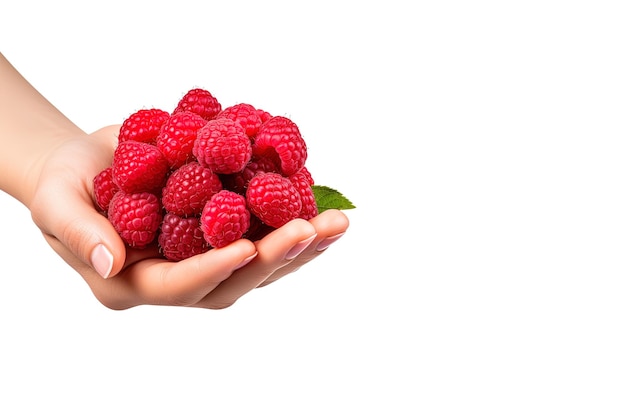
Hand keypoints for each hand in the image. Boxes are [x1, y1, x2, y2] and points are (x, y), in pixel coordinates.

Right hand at [28, 125, 349, 309]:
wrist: (91, 166)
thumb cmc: (67, 185)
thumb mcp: (57, 205)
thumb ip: (80, 234)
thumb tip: (112, 264)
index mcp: (135, 281)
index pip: (177, 285)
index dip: (210, 268)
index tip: (245, 248)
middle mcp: (178, 278)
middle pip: (232, 281)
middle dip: (273, 257)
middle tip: (310, 230)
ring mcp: (205, 260)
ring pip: (258, 266)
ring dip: (300, 247)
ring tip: (337, 223)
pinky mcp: (223, 236)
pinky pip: (263, 237)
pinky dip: (296, 227)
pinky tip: (327, 210)